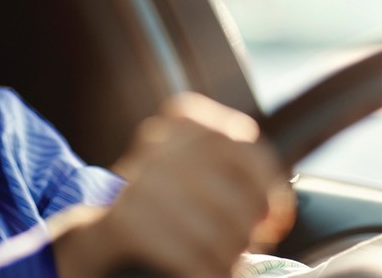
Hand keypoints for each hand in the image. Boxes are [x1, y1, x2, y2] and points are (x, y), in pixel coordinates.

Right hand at [52, 92, 283, 277]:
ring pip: (218, 232)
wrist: (105, 232)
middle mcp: (159, 144)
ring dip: (227, 257)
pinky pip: (189, 256)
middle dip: (248, 230)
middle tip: (243, 244)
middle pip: (237, 197)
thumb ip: (236, 171)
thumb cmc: (168, 202)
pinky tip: (204, 272)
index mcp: (182, 120)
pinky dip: (205, 272)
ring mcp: (140, 182)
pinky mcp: (127, 221)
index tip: (273, 216)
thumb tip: (275, 208)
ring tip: (221, 260)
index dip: (270, 189)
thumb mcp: (198, 168)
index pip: (246, 149)